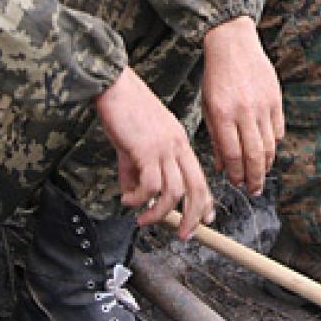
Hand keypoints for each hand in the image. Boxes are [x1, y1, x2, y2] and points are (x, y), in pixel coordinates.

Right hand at [95, 68, 211, 233]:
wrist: (114, 86)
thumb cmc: (124, 109)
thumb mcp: (135, 143)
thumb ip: (135, 170)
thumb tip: (131, 194)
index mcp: (180, 143)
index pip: (200, 177)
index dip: (205, 202)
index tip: (205, 220)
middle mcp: (177, 146)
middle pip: (196, 189)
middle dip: (193, 217)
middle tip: (183, 235)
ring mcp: (164, 148)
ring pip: (175, 192)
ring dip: (160, 213)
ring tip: (144, 220)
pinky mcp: (146, 150)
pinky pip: (151, 185)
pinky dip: (140, 199)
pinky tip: (129, 200)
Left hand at [198, 16, 283, 196]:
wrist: (233, 44)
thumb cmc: (215, 77)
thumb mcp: (207, 106)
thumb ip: (215, 137)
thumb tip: (224, 167)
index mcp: (222, 114)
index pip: (232, 154)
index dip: (236, 174)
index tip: (237, 184)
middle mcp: (244, 112)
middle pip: (254, 155)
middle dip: (255, 178)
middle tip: (255, 190)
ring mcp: (263, 105)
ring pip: (269, 145)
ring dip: (266, 165)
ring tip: (262, 175)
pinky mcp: (276, 99)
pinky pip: (278, 129)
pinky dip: (273, 144)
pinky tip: (268, 151)